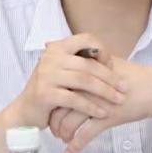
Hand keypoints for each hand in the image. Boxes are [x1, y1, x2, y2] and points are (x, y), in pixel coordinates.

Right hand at [7, 34, 126, 128]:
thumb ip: (81, 63)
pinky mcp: (45, 94)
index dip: (102, 50)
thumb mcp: (64, 72)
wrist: (26, 111)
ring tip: (119, 100)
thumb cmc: (51, 91)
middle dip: (110, 77)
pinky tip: (102, 114)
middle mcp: (51, 58)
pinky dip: (91, 107)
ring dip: (105, 92)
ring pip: (84, 81)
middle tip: (125, 88)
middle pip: (89, 64)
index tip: (112, 65)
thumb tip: (113, 61)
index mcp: (57, 48)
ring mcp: (47, 75)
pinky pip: (75, 99)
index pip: (86, 39)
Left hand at [54, 57, 151, 152]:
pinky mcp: (106, 118)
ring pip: (69, 123)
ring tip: (63, 139)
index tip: (51, 112)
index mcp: (84, 74)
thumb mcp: (108, 63)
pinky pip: (85, 135)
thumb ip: (89, 62)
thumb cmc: (131, 77)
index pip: (59, 90)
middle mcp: (86, 88)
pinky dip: (75, 146)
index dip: (52, 104)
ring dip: (63, 134)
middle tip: (54, 129)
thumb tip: (72, 58)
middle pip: (59, 107)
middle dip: (53, 122)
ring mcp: (96, 103)